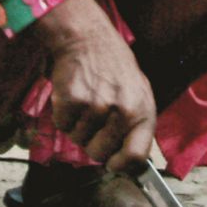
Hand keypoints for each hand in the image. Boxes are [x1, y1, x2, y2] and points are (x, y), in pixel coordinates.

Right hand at [31, 0, 155, 171]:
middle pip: (100, 154)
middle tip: (96, 119)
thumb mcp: (139, 95)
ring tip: (88, 101)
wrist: (90, 40)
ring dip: (78, 126)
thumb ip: (136, 127)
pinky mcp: (73, 101)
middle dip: (93, 143)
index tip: (112, 163)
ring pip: (78, 140)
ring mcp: (97, 107)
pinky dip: (64, 116)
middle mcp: (123, 111)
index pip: (137, 157)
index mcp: (144, 112)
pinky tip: (74, 96)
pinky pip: (62, 126)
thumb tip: (131, 164)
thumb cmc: (116, 71)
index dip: (122, 166)